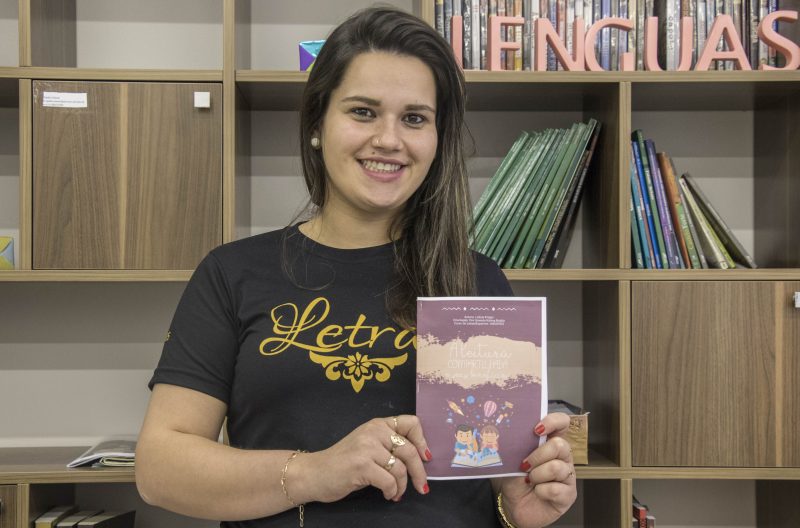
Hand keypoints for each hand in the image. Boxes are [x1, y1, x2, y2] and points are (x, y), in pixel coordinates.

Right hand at [296, 415, 431, 502]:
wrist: (314, 473)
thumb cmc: (344, 462)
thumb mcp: (367, 445)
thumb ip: (388, 444)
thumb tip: (421, 457)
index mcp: (377, 424)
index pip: (411, 423)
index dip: (422, 441)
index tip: (425, 457)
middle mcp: (373, 431)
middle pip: (410, 450)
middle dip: (419, 473)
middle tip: (421, 487)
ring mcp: (367, 448)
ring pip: (401, 469)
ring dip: (403, 486)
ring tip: (396, 493)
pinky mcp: (361, 466)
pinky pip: (389, 481)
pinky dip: (392, 491)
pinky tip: (387, 495)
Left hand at [497, 413, 576, 527]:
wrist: (513, 505)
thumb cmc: (515, 479)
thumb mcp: (512, 459)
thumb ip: (517, 444)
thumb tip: (513, 433)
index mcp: (550, 442)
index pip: (562, 423)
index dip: (553, 421)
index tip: (537, 429)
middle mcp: (563, 457)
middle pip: (560, 445)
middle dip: (538, 455)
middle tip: (524, 465)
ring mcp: (568, 476)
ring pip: (557, 468)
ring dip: (537, 475)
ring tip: (529, 480)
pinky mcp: (568, 495)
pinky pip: (556, 489)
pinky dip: (541, 491)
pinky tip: (537, 492)